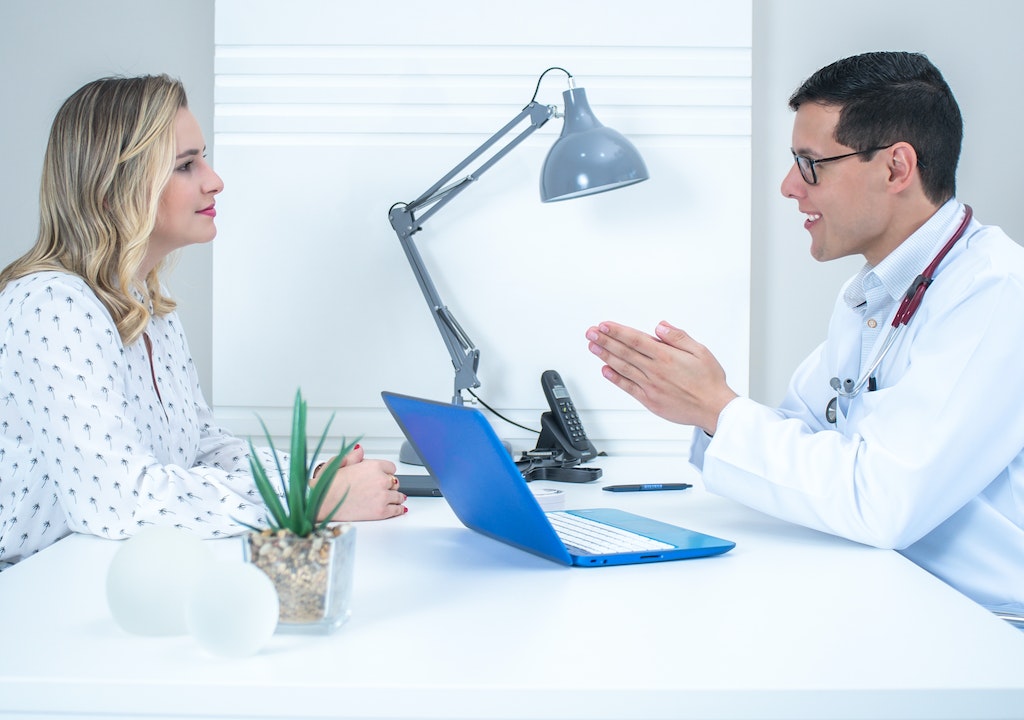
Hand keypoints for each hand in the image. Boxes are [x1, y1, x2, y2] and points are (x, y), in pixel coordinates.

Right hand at [315, 458, 406, 521]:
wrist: (323, 504)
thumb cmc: (327, 486)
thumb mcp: (338, 463)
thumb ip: (353, 456)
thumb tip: (360, 451)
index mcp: (373, 466)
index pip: (391, 467)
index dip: (385, 472)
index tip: (383, 476)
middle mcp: (380, 480)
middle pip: (394, 482)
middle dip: (389, 485)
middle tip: (381, 489)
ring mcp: (382, 496)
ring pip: (398, 496)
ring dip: (395, 497)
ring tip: (392, 499)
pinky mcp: (381, 512)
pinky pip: (397, 510)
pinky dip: (398, 510)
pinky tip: (397, 508)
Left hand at [585, 320, 737, 434]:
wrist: (714, 409)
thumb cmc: (709, 381)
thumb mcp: (700, 351)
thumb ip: (678, 337)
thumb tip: (660, 327)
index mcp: (666, 356)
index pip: (635, 339)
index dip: (617, 331)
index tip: (604, 325)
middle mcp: (655, 370)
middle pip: (624, 351)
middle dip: (605, 340)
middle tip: (591, 333)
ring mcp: (650, 386)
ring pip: (622, 367)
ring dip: (605, 356)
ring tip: (593, 347)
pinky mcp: (649, 400)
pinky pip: (627, 387)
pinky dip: (615, 378)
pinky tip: (605, 370)